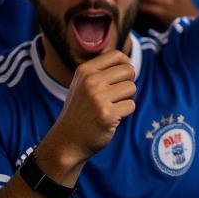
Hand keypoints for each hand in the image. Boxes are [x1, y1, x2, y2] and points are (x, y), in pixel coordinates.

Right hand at [43, 50, 136, 165]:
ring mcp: (98, 98)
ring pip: (132, 88)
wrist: (66, 142)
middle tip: (115, 96)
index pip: (117, 55)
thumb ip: (102, 72)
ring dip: (126, 99)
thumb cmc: (81, 111)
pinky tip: (110, 118)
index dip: (125, 65)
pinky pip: (131, 105)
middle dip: (128, 83)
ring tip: (110, 107)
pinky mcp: (107, 114)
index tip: (121, 77)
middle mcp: (90, 81)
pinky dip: (125, 113)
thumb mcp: (83, 85)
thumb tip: (128, 63)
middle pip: (129, 71)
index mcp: (85, 71)